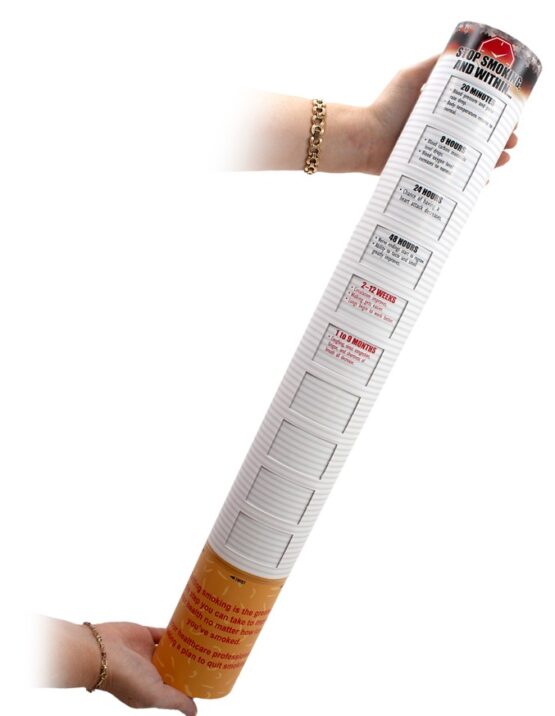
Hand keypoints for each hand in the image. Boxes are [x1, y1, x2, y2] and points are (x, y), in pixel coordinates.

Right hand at [36, 617, 196, 715]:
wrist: (101, 651)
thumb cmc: (125, 678)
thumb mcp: (153, 695)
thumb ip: (174, 700)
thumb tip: (194, 713)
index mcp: (151, 690)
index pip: (175, 689)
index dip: (189, 684)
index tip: (208, 678)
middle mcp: (150, 672)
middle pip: (175, 668)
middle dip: (190, 664)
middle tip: (212, 656)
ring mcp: (148, 653)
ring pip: (172, 649)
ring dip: (185, 645)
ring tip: (205, 641)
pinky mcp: (145, 635)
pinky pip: (165, 632)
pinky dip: (176, 630)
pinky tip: (190, 627)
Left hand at [363, 55, 517, 173]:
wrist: (364, 139)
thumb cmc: (385, 107)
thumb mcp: (410, 78)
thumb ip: (431, 66)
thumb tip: (458, 54)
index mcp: (439, 112)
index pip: (474, 113)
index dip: (494, 116)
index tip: (511, 118)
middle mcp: (438, 133)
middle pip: (476, 137)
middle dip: (498, 140)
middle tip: (512, 141)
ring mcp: (432, 154)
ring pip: (467, 159)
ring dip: (489, 160)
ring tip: (504, 159)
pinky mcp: (423, 173)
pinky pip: (450, 179)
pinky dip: (467, 182)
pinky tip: (482, 182)